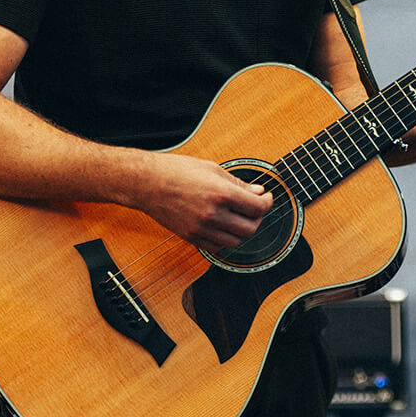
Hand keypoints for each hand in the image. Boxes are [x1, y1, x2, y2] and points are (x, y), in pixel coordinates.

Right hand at [136, 152, 273, 252]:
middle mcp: (213, 214)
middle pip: (250, 228)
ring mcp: (201, 228)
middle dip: (257, 218)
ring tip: (238, 218)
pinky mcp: (191, 237)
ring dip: (242, 231)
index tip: (266, 197)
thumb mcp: (213, 169)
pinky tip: (223, 226)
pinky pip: (216, 248)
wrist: (148, 183)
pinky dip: (225, 240)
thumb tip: (258, 192)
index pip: (257, 207)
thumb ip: (238, 183)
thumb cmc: (177, 170)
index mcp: (221, 193)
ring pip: (235, 242)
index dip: (267, 202)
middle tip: (254, 208)